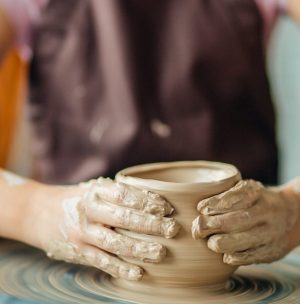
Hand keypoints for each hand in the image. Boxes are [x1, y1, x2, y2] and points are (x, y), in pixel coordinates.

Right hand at [26, 178, 178, 280]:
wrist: (39, 213)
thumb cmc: (78, 199)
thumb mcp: (94, 189)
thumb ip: (118, 193)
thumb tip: (156, 199)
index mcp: (95, 191)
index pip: (125, 194)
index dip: (147, 201)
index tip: (167, 207)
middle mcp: (89, 211)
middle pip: (124, 219)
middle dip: (151, 225)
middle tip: (173, 229)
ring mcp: (83, 233)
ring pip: (115, 243)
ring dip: (140, 249)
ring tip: (161, 252)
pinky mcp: (79, 251)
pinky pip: (103, 261)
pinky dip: (121, 268)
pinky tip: (139, 272)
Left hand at [191, 180, 298, 264]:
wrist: (290, 214)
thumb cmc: (256, 200)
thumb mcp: (246, 189)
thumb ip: (227, 195)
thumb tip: (200, 208)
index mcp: (257, 193)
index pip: (236, 197)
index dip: (217, 203)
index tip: (201, 208)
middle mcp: (266, 212)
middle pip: (237, 220)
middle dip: (213, 225)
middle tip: (197, 228)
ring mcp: (271, 233)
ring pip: (243, 240)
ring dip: (221, 243)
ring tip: (209, 242)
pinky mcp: (272, 251)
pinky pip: (251, 257)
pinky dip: (235, 257)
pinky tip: (224, 255)